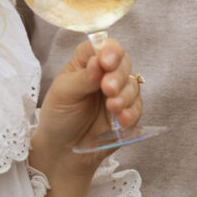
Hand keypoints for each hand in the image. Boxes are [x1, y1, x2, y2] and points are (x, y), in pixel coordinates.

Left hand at [29, 39, 142, 196]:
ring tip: (112, 108)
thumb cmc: (58, 116)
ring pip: (133, 85)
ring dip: (125, 95)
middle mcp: (105, 74)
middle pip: (124, 63)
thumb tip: (98, 61)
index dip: (110, 51)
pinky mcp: (127, 112)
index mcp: (87, 62)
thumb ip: (83, 77)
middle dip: (118, 76)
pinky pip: (138, 107)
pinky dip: (132, 112)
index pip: (104, 46)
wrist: (63, 150)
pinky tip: (121, 120)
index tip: (106, 62)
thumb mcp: (64, 93)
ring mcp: (118, 93)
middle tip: (108, 89)